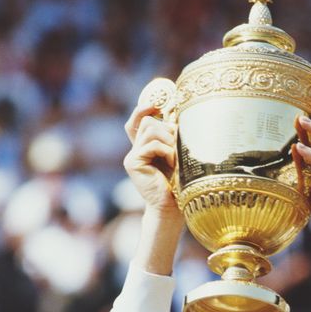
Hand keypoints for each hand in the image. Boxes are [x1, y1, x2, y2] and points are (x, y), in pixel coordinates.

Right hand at [123, 103, 181, 220]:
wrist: (171, 207)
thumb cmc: (178, 184)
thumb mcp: (176, 155)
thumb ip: (171, 137)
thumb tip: (175, 114)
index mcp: (144, 148)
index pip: (138, 120)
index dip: (144, 108)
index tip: (158, 103)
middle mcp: (135, 150)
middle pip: (147, 121)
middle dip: (166, 128)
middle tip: (177, 145)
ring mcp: (132, 156)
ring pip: (150, 128)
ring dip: (168, 139)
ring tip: (175, 157)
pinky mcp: (133, 162)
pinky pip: (152, 144)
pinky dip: (166, 151)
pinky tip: (172, 164)